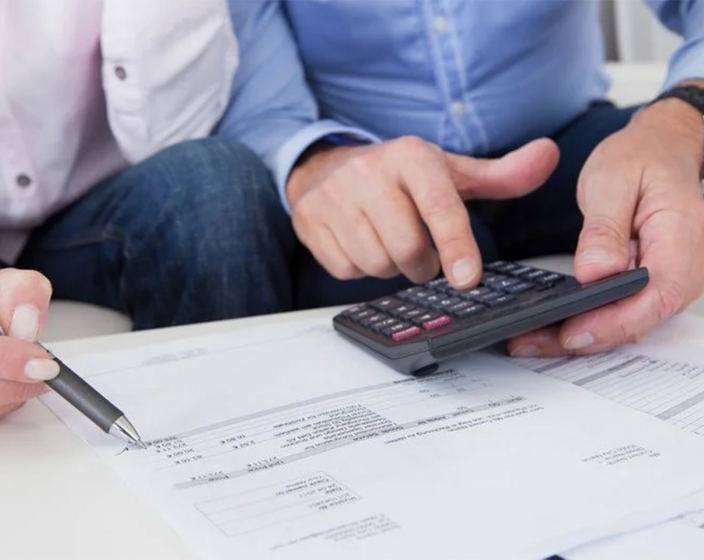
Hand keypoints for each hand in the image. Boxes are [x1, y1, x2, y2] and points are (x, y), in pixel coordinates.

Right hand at [288, 136, 558, 286]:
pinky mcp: (309, 220)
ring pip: (376, 262)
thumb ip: (501, 174)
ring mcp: (333, 196)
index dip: (457, 247)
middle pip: (407, 248)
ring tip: (390, 243)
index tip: (469, 280)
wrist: (326, 166)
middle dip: (421, 264)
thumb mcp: (448, 171)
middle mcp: (367, 171)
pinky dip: (360, 267)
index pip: (440, 207)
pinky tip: (362, 244)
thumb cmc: (397, 175)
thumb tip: (549, 156)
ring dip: (391, 266)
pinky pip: (345, 268)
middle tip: (421, 254)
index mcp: (410, 156)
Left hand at [509, 95, 703, 356]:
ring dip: (582, 335)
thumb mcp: (614, 180)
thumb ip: (604, 228)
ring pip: (629, 321)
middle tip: (530, 343)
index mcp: (682, 236)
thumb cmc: (641, 159)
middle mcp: (685, 266)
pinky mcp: (649, 284)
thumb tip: (596, 273)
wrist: (659, 150)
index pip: (657, 295)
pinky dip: (588, 321)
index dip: (615, 322)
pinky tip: (550, 325)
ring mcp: (670, 278)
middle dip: (587, 337)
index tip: (572, 332)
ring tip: (529, 340)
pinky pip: (622, 311)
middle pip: (641, 318)